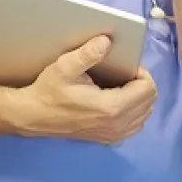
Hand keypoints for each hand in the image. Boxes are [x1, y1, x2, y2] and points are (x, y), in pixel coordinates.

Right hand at [12, 35, 157, 144]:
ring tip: (123, 86)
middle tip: (125, 74)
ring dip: (140, 98)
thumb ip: (88, 53)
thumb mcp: (65, 67)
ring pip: (144, 114)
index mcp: (111, 108)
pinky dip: (134, 112)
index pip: (148, 89)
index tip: (127, 67)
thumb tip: (107, 41)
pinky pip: (135, 126)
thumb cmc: (49, 91)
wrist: (32, 116)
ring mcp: (113, 135)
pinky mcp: (108, 140)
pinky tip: (120, 102)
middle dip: (142, 84)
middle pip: (149, 101)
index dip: (142, 73)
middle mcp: (116, 125)